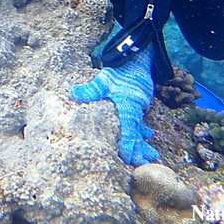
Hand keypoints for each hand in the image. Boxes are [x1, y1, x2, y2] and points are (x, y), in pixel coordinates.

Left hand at [70, 49, 158, 164]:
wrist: (136, 60)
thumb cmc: (119, 71)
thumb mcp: (103, 79)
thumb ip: (90, 89)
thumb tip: (72, 93)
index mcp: (128, 106)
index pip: (128, 128)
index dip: (128, 143)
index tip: (128, 158)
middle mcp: (135, 109)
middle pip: (137, 133)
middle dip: (140, 149)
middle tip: (142, 163)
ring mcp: (138, 107)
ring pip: (140, 128)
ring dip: (143, 142)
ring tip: (150, 157)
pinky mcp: (137, 105)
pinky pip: (140, 121)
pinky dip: (142, 130)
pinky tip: (147, 136)